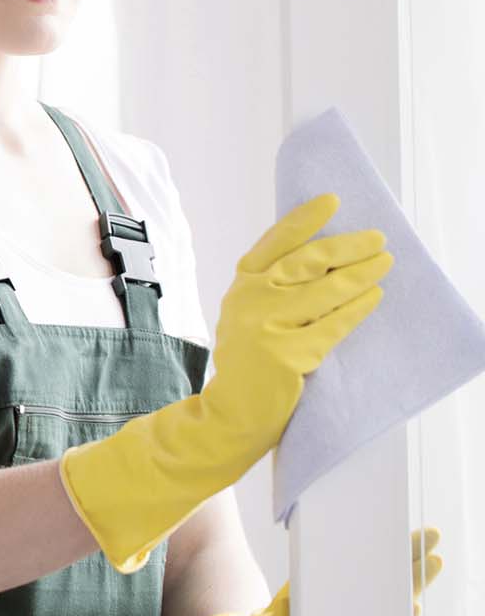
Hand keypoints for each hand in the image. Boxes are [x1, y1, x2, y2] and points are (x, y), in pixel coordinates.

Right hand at [60, 193, 390, 571]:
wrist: (230, 414)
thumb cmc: (249, 363)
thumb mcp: (249, 315)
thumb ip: (274, 288)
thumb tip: (326, 258)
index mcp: (240, 287)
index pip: (274, 243)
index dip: (303, 220)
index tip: (331, 201)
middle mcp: (249, 300)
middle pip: (306, 261)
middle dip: (346, 246)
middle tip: (377, 238)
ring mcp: (267, 327)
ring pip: (324, 291)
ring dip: (360, 274)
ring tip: (384, 263)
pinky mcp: (288, 354)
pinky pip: (332, 325)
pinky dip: (356, 309)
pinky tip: (373, 298)